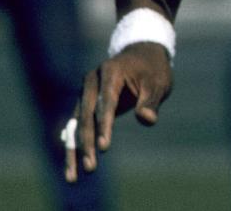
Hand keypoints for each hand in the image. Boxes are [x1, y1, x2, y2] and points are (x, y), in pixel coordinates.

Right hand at [64, 43, 172, 182]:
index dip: (104, 125)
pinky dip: (75, 144)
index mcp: (111, 71)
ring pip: (77, 123)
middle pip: (87, 114)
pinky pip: (77, 125)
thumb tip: (147, 120)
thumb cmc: (153, 70)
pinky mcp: (84, 102)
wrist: (142, 54)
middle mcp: (92, 80)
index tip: (103, 147)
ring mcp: (85, 91)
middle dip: (87, 142)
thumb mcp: (158, 82)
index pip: (106, 101)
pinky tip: (71, 164)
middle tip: (91, 167)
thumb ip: (151, 101)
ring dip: (76, 149)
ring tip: (74, 175)